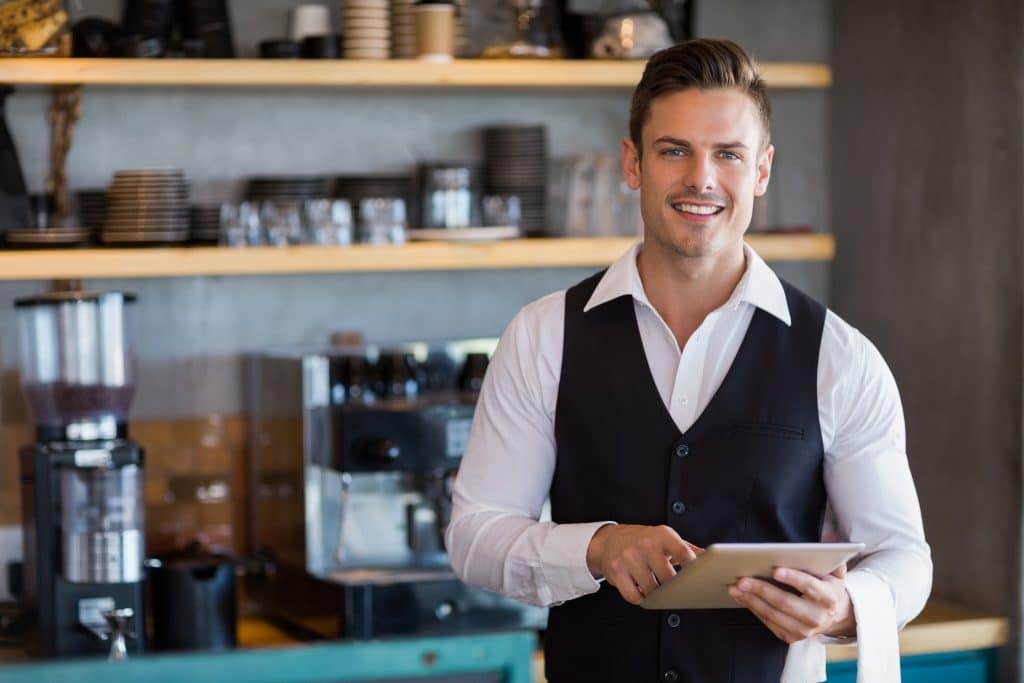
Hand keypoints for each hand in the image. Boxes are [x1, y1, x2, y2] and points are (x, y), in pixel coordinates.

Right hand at [586, 524, 700, 604]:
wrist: (611, 539)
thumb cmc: (644, 541)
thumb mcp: (666, 538)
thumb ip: (688, 549)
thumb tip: (710, 560)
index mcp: (662, 534)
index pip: (684, 554)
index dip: (692, 570)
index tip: (695, 580)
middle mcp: (645, 543)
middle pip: (668, 577)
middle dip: (672, 587)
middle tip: (673, 589)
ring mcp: (629, 557)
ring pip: (651, 589)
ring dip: (655, 594)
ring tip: (656, 589)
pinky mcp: (616, 570)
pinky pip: (633, 596)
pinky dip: (640, 598)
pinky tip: (641, 591)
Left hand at [728, 564, 855, 642]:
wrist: (834, 617)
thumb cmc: (828, 587)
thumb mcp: (836, 571)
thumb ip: (832, 554)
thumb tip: (829, 534)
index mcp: (829, 598)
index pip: (810, 587)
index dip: (793, 578)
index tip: (775, 569)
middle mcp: (817, 617)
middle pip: (785, 603)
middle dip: (762, 590)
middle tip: (742, 579)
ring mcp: (803, 631)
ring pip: (773, 615)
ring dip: (751, 600)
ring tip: (734, 587)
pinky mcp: (790, 637)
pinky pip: (768, 623)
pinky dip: (753, 609)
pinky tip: (741, 597)